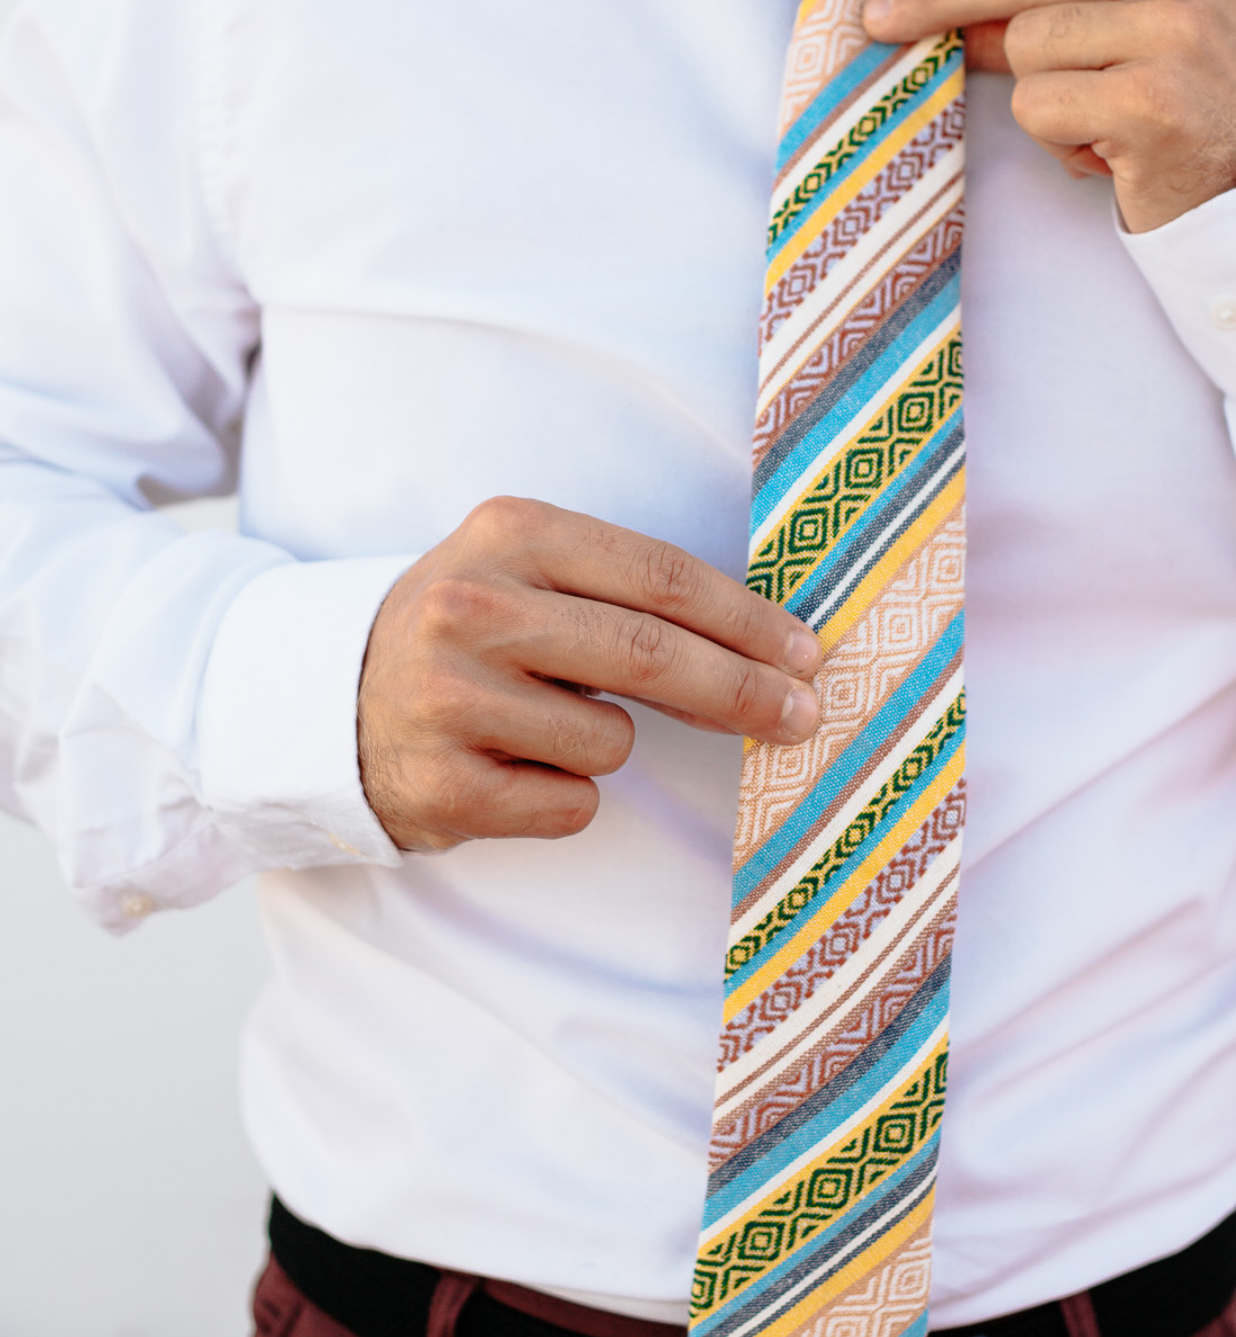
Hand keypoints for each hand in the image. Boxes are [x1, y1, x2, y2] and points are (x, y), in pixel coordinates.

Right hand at [357, 498, 822, 851]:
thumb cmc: (469, 634)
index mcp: (509, 532)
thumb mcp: (530, 573)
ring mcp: (449, 698)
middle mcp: (470, 607)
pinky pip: (572, 804)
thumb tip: (772, 655)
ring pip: (611, 741)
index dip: (747, 621)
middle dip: (742, 692)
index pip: (660, 576)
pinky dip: (561, 796)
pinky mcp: (442, 785)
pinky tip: (507, 767)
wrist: (327, 701)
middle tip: (803, 717)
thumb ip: (629, 595)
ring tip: (537, 724)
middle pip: (650, 655)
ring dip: (603, 744)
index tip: (807, 654)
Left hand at [864, 0, 1235, 233]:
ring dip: (1042, 96)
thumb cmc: (1182, 102)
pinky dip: (1058, 139)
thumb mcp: (1125, 22)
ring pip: (1027, 42)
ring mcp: (1179, 27)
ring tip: (1098, 121)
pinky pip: (1039, 105)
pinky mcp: (1153, 98)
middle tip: (875, 18)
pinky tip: (1108, 152)